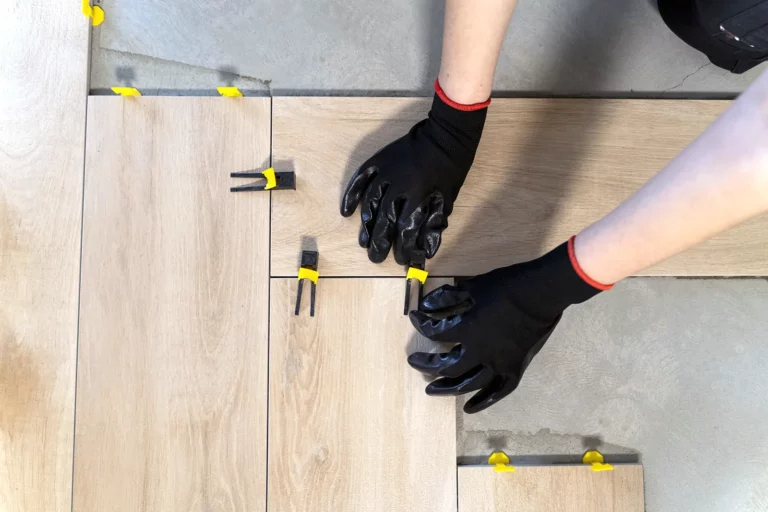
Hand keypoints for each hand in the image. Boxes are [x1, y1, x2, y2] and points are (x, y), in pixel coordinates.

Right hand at [340, 82, 487, 264]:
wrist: (445, 136)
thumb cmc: (450, 170)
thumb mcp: (447, 199)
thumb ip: (434, 224)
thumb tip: (427, 250)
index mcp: (418, 195)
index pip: (405, 229)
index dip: (403, 248)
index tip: (402, 260)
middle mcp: (398, 185)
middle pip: (384, 220)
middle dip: (379, 242)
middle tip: (375, 258)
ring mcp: (386, 172)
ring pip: (370, 203)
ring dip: (366, 225)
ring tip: (363, 242)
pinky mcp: (379, 161)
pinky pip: (361, 179)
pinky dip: (351, 195)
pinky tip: (346, 212)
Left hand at [408, 238, 609, 412]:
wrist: (541, 293)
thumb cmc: (507, 287)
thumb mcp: (473, 287)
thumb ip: (448, 297)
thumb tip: (427, 304)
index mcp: (468, 330)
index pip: (435, 333)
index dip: (421, 325)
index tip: (416, 318)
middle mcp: (481, 353)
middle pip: (447, 367)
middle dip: (427, 365)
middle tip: (415, 363)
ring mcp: (500, 364)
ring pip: (469, 384)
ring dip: (448, 389)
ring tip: (432, 390)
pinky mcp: (515, 369)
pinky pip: (498, 392)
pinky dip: (483, 402)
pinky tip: (469, 409)